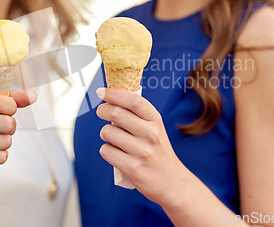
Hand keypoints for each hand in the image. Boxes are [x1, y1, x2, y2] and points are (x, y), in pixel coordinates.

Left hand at [96, 88, 188, 206]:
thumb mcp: (155, 128)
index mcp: (156, 121)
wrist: (171, 182)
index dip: (114, 93)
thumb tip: (111, 97)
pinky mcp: (132, 168)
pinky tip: (115, 153)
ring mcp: (142, 151)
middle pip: (116, 113)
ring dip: (104, 133)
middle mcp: (150, 134)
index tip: (102, 92)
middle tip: (102, 112)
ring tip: (113, 138)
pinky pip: (106, 151)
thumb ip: (137, 114)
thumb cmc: (157, 151)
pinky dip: (106, 150)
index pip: (133, 100)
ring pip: (107, 132)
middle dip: (102, 110)